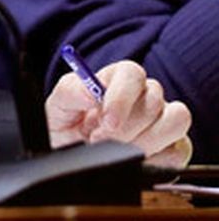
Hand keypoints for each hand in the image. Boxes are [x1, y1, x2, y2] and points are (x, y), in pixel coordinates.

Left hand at [46, 59, 191, 167]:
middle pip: (154, 101)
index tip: (106, 120)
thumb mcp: (59, 106)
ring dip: (145, 141)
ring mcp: (164, 120)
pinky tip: (133, 162)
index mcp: (119, 78)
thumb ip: (70, 92)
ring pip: (175, 122)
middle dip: (127, 127)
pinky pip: (178, 151)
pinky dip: (156, 160)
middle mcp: (147, 95)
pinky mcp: (175, 146)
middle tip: (101, 140)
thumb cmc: (69, 124)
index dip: (121, 97)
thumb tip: (90, 93)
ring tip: (117, 151)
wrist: (73, 154)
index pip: (132, 74)